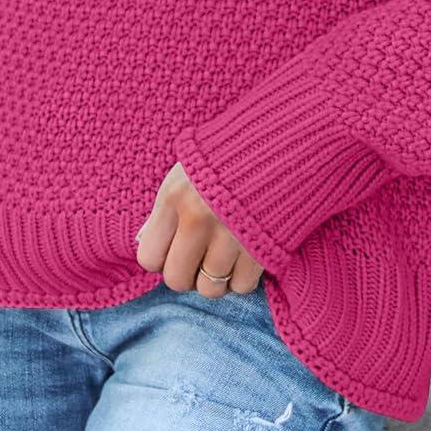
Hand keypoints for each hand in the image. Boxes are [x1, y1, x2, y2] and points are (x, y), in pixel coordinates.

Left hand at [135, 160, 263, 297]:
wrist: (285, 141)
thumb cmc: (231, 154)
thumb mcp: (187, 171)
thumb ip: (166, 208)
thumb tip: (145, 241)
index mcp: (174, 197)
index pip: (149, 257)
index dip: (162, 259)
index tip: (176, 249)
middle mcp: (197, 220)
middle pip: (177, 279)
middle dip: (188, 275)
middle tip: (201, 259)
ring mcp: (230, 236)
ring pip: (210, 289)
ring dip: (217, 279)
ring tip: (225, 258)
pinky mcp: (261, 246)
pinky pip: (242, 286)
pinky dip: (244, 278)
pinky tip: (247, 257)